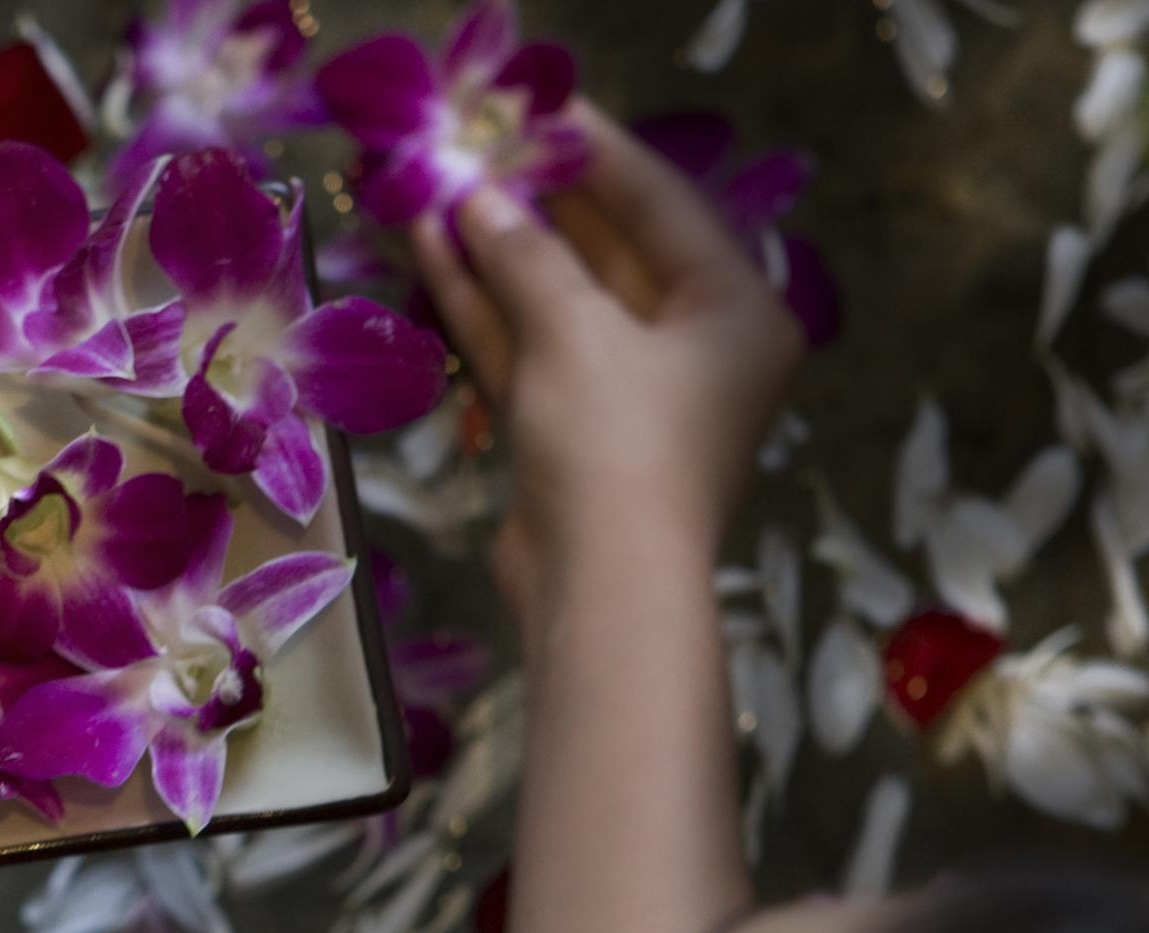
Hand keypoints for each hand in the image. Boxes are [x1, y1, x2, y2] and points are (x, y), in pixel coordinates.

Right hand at [411, 101, 802, 625]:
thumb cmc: (618, 448)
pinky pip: (531, 349)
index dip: (594, 149)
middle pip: (607, 250)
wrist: (601, 589)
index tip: (537, 105)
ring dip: (496, 250)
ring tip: (433, 190)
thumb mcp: (577, 331)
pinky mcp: (573, 434)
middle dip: (535, 200)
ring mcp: (628, 395)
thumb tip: (479, 196)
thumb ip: (528, 253)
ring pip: (557, 301)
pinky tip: (434, 252)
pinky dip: (487, 307)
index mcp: (736, 311)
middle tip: (474, 146)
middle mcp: (693, 347)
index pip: (661, 203)